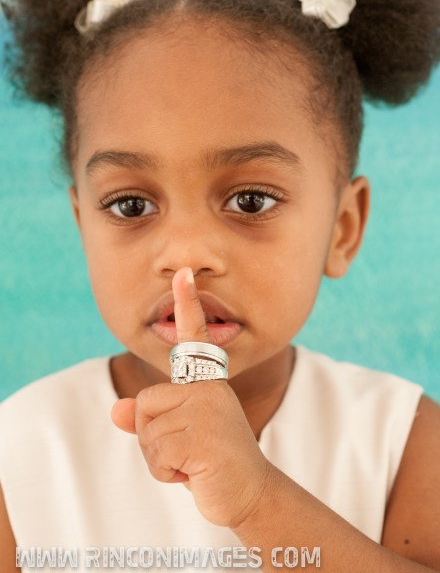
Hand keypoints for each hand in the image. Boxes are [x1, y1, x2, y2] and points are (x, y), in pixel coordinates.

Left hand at [111, 267, 270, 527]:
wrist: (248, 493)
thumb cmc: (211, 460)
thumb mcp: (176, 435)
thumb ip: (146, 419)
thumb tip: (115, 410)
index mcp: (207, 383)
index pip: (194, 338)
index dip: (187, 303)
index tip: (184, 273)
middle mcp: (209, 389)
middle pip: (146, 404)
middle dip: (155, 439)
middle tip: (188, 451)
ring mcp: (208, 411)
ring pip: (148, 431)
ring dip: (161, 459)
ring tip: (193, 461)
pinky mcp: (204, 437)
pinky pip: (157, 454)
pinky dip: (167, 472)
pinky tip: (195, 472)